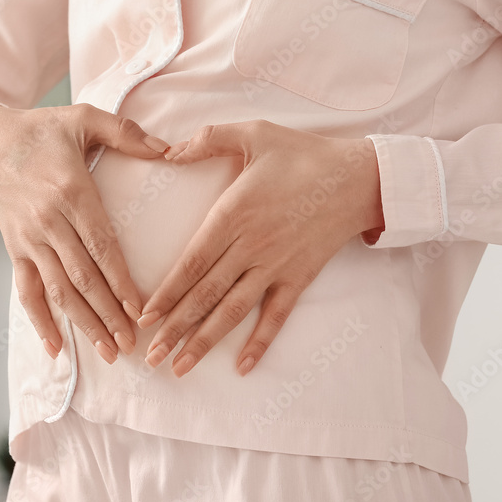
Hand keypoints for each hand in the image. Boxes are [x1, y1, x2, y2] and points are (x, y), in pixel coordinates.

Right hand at [0, 103, 170, 362]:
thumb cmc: (41, 129)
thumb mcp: (84, 118)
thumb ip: (126, 133)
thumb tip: (169, 149)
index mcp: (71, 193)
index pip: (102, 246)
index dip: (121, 281)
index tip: (141, 309)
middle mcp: (48, 222)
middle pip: (82, 278)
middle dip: (108, 314)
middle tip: (132, 344)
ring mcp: (29, 240)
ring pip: (58, 290)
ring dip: (83, 325)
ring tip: (108, 351)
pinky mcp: (15, 249)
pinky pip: (26, 291)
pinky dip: (39, 321)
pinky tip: (56, 348)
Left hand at [137, 119, 384, 376]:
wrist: (358, 178)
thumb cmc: (303, 154)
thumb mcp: (254, 133)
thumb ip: (208, 140)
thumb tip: (166, 151)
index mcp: (233, 214)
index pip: (192, 262)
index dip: (167, 292)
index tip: (144, 315)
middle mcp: (251, 247)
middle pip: (206, 295)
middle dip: (175, 328)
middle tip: (149, 356)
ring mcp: (276, 266)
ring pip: (234, 311)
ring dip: (205, 342)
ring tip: (180, 367)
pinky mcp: (299, 278)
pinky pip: (277, 317)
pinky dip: (260, 343)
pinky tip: (243, 367)